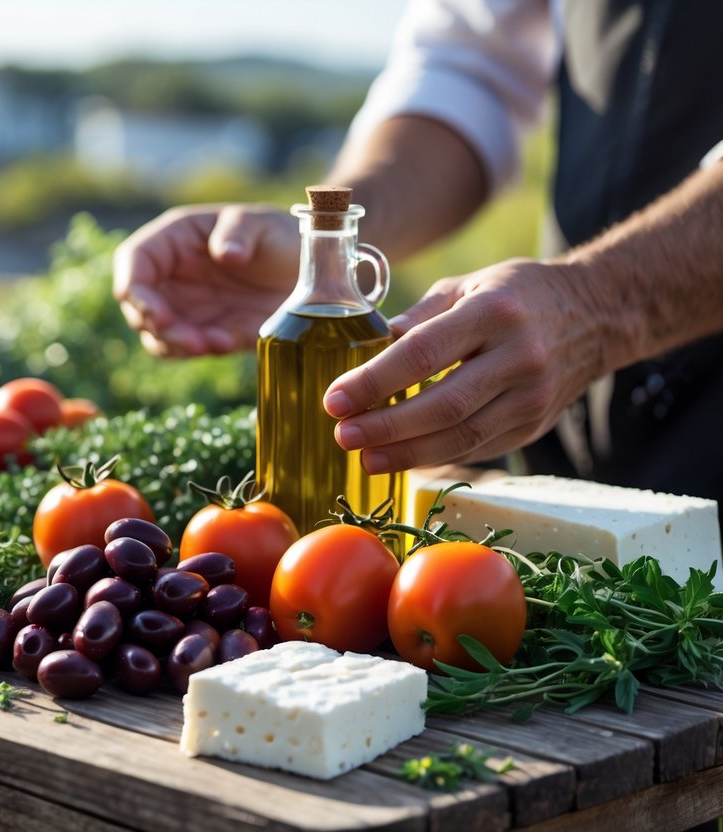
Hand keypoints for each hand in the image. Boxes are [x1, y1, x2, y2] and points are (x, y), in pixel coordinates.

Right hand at [113, 204, 297, 356]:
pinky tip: (227, 343)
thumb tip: (226, 254)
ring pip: (157, 334)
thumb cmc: (280, 237)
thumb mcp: (264, 223)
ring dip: (176, 345)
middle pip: (138, 305)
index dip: (134, 288)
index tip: (155, 313)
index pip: (134, 261)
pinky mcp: (205, 333)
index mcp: (174, 239)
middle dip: (157, 326)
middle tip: (190, 339)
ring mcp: (185, 307)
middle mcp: (171, 275)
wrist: (314, 274)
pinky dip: (201, 350)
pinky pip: (187, 348)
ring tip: (215, 344)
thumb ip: (240, 230)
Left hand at [323, 258, 607, 471]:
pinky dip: (436, 457)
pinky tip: (402, 459)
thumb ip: (417, 316)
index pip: (423, 353)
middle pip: (443, 405)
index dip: (375, 381)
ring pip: (461, 437)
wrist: (595, 315)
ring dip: (407, 453)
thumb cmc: (514, 296)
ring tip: (364, 457)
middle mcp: (519, 357)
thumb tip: (368, 350)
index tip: (335, 399)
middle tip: (343, 435)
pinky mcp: (534, 425)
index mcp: (493, 313)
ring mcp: (531, 397)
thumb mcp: (466, 286)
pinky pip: (477, 449)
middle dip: (386, 427)